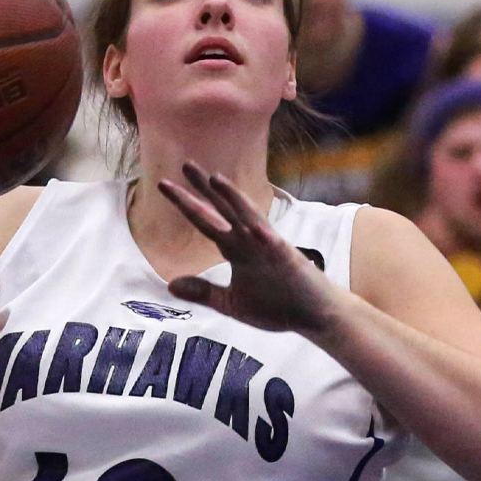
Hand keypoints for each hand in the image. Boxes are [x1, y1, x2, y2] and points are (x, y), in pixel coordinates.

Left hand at [158, 163, 342, 333]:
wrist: (315, 316)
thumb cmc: (278, 308)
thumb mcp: (232, 303)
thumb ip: (204, 292)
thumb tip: (171, 285)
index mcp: (237, 249)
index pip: (206, 222)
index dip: (186, 204)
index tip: (165, 185)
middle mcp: (250, 241)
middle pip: (222, 209)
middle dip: (203, 188)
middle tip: (184, 164)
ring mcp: (268, 246)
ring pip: (246, 216)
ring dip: (231, 198)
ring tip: (214, 178)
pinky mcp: (285, 256)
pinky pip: (271, 240)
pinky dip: (261, 230)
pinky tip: (253, 223)